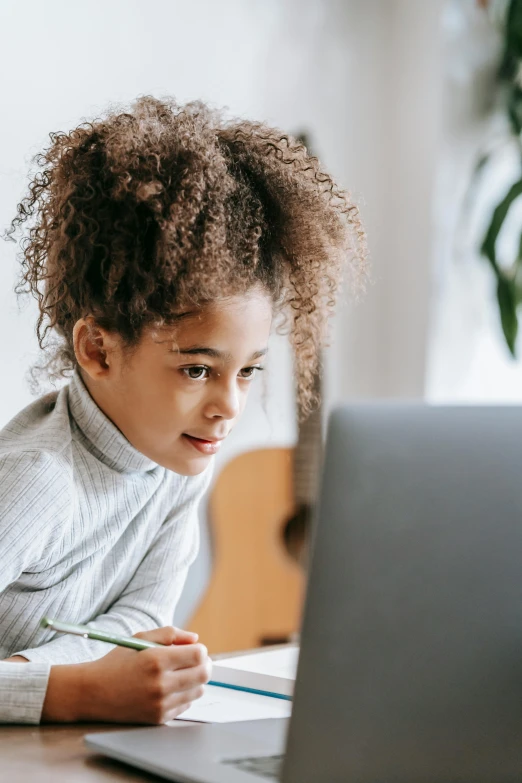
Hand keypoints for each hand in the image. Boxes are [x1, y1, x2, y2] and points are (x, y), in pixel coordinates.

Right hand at [42, 626, 211, 723]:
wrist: (92, 692)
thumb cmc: (117, 662)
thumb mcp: (140, 639)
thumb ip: (170, 634)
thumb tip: (195, 639)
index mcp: (156, 660)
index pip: (198, 655)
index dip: (200, 650)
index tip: (194, 649)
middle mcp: (160, 684)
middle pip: (203, 674)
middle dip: (204, 664)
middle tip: (196, 661)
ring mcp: (160, 704)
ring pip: (198, 691)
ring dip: (195, 681)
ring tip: (181, 674)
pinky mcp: (158, 718)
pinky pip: (185, 706)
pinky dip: (183, 695)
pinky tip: (170, 688)